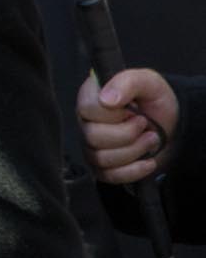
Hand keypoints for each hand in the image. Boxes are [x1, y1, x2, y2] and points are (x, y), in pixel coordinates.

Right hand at [77, 69, 178, 183]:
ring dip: (134, 151)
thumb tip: (106, 99)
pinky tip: (148, 160)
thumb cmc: (155, 101)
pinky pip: (109, 176)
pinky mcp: (101, 166)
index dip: (113, 113)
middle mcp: (86, 122)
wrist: (171, 124)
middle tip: (145, 125)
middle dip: (128, 134)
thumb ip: (128, 82)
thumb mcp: (149, 82)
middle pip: (92, 137)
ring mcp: (91, 146)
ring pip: (101, 158)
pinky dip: (134, 170)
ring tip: (151, 139)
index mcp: (91, 97)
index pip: (87, 109)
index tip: (132, 109)